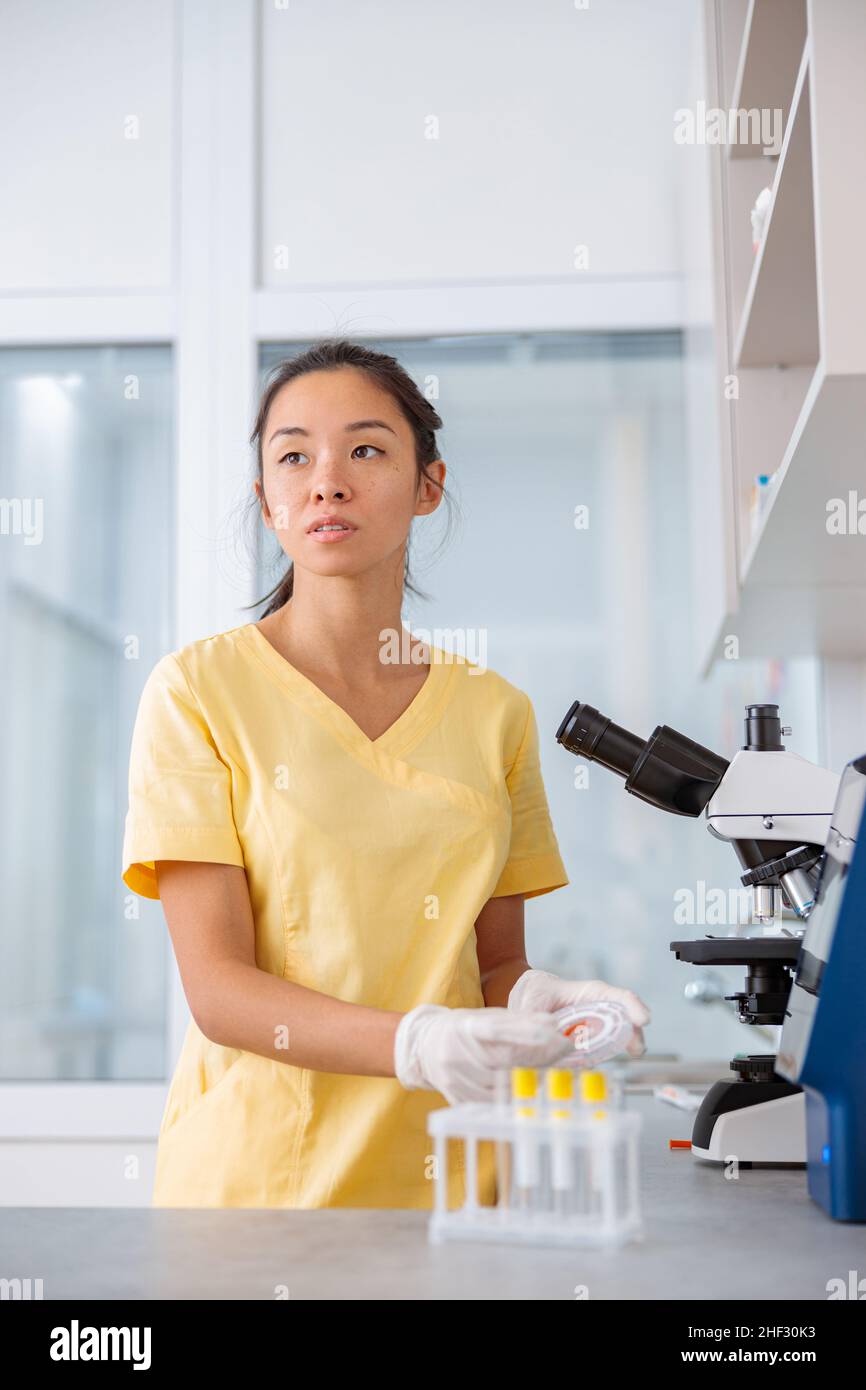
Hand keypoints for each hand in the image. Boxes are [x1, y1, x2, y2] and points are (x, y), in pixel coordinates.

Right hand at [393, 1003, 575, 1104]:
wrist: (424, 1046)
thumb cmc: (462, 1029)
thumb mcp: (485, 1017)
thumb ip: (517, 1021)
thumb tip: (552, 1024)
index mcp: (463, 1026)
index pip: (496, 1029)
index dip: (524, 1032)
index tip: (553, 1034)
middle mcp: (455, 1052)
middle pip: (502, 1060)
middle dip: (538, 1057)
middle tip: (565, 1052)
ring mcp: (454, 1078)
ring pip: (500, 1085)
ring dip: (530, 1079)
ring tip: (553, 1071)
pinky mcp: (456, 1098)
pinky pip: (492, 1102)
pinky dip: (514, 1096)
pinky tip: (529, 1089)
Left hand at [507, 968, 650, 1057]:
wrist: (528, 997)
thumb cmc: (536, 991)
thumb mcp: (532, 999)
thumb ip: (534, 1017)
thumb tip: (541, 1035)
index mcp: (590, 994)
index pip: (619, 997)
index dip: (633, 1007)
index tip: (643, 1020)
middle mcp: (598, 1011)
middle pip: (625, 1021)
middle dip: (634, 1035)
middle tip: (636, 1049)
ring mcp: (595, 1028)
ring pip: (615, 1040)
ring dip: (618, 1050)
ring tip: (610, 1056)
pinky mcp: (587, 1044)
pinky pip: (597, 1052)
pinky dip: (596, 1059)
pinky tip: (585, 1062)